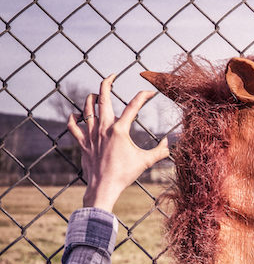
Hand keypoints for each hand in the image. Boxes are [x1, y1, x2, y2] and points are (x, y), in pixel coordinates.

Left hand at [67, 74, 169, 212]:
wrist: (104, 187)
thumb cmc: (125, 174)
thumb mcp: (146, 161)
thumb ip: (160, 151)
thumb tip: (170, 143)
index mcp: (120, 129)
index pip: (133, 106)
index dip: (143, 96)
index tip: (150, 92)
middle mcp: (103, 128)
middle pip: (103, 98)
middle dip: (107, 83)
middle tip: (112, 75)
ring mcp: (91, 134)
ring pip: (86, 108)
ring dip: (91, 98)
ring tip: (96, 94)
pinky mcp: (83, 142)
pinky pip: (73, 126)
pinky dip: (74, 118)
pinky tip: (77, 114)